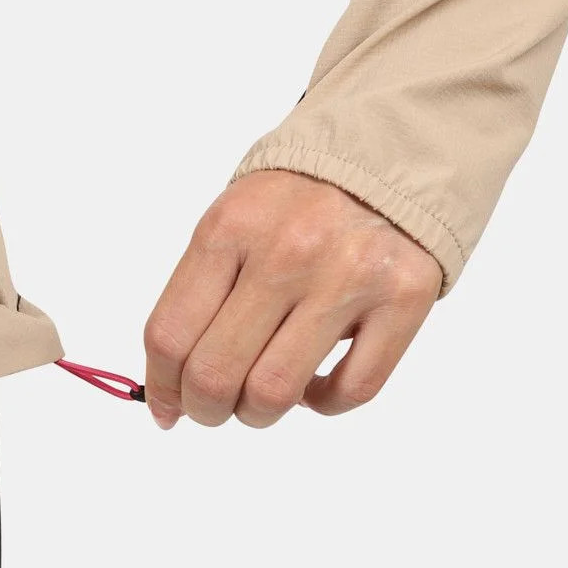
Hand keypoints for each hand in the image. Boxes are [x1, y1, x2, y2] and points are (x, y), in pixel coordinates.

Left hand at [143, 170, 441, 429]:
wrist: (388, 153)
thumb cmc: (296, 200)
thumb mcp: (233, 221)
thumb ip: (200, 294)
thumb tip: (170, 385)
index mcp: (230, 227)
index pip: (170, 334)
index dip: (163, 387)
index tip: (169, 407)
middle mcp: (287, 251)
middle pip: (216, 373)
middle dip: (205, 409)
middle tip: (213, 408)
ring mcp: (348, 276)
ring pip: (276, 392)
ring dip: (258, 413)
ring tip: (261, 398)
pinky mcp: (404, 298)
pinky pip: (351, 390)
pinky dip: (323, 404)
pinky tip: (314, 385)